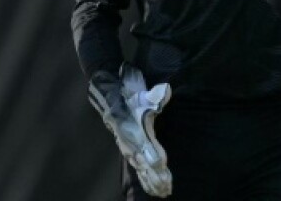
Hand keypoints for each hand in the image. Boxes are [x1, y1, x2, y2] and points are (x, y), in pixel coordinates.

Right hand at [87, 66, 172, 196]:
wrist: (113, 104)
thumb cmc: (131, 100)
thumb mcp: (143, 96)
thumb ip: (155, 96)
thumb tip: (166, 90)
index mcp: (136, 130)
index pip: (146, 145)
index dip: (154, 154)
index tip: (161, 164)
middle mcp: (133, 145)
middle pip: (145, 164)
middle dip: (156, 176)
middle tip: (167, 187)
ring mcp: (132, 152)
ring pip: (143, 171)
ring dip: (153, 182)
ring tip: (164, 193)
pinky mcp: (133, 156)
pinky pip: (141, 173)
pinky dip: (148, 183)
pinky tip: (155, 191)